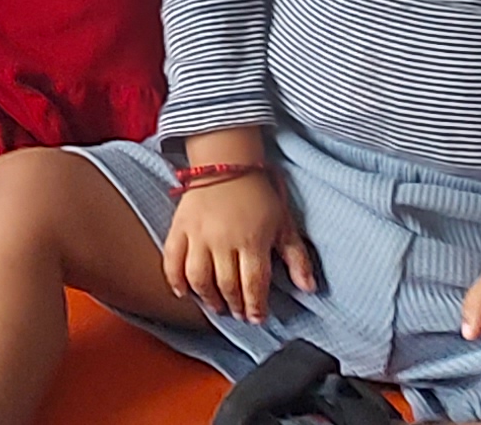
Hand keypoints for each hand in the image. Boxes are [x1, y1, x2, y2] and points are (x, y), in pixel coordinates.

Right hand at [158, 164, 315, 323]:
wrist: (228, 161)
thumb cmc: (259, 194)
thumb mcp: (284, 224)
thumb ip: (297, 258)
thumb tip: (309, 288)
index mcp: (252, 240)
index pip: (252, 284)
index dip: (255, 307)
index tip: (257, 319)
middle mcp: (223, 240)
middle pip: (226, 285)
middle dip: (235, 306)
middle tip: (239, 314)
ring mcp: (198, 234)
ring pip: (198, 278)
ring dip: (208, 298)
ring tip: (217, 306)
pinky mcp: (180, 227)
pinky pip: (172, 259)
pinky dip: (174, 280)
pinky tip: (183, 292)